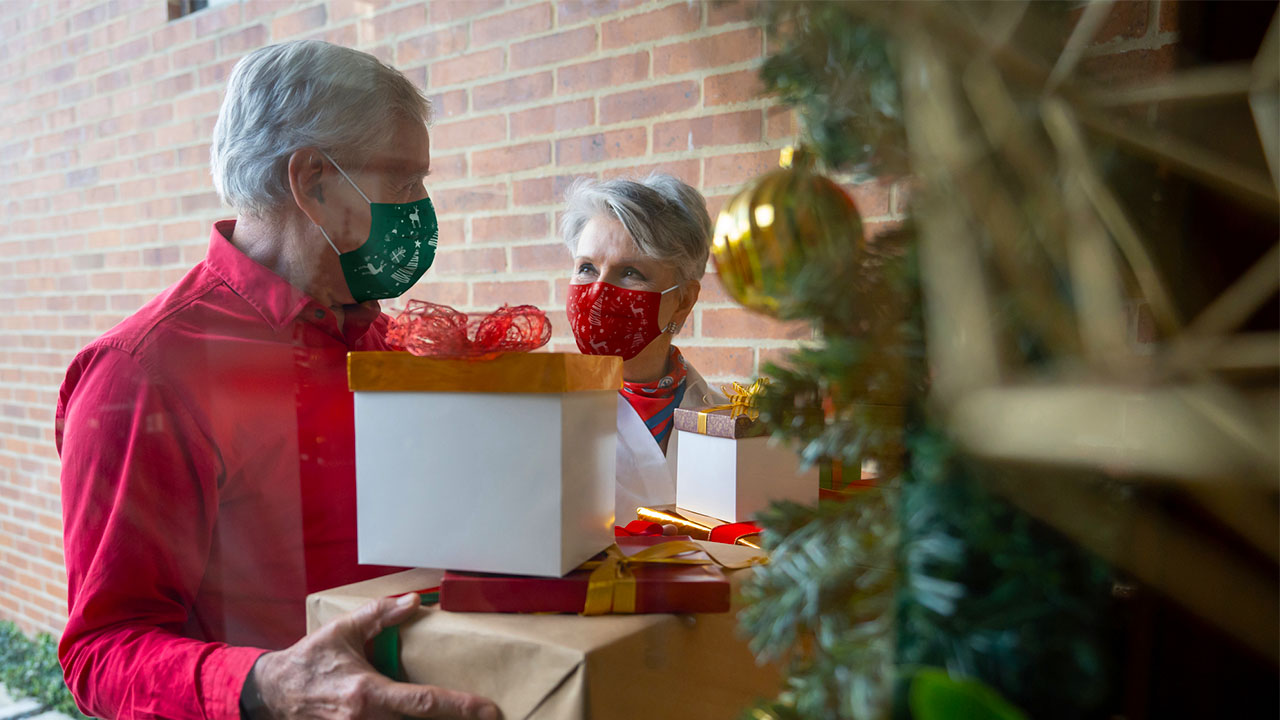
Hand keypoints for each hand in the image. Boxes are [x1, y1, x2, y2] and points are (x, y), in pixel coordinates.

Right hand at [248, 593, 499, 718]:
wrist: (272, 693)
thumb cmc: (309, 660)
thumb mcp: (343, 631)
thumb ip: (380, 615)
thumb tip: (414, 602)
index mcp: (367, 692)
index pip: (423, 702)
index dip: (459, 707)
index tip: (488, 709)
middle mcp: (365, 719)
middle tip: (484, 718)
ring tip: (459, 718)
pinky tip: (424, 719)